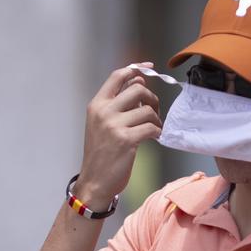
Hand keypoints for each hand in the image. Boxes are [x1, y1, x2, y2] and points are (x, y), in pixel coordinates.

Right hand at [75, 65, 161, 206]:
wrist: (94, 181)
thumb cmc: (100, 154)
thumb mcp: (101, 124)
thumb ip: (117, 104)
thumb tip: (139, 83)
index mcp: (96, 105)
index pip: (118, 76)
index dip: (136, 69)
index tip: (149, 68)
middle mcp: (103, 111)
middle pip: (137, 88)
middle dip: (151, 98)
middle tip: (153, 111)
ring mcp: (114, 125)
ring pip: (147, 110)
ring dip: (156, 119)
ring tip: (153, 128)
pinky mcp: (126, 140)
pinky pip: (151, 128)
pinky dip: (157, 132)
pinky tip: (153, 138)